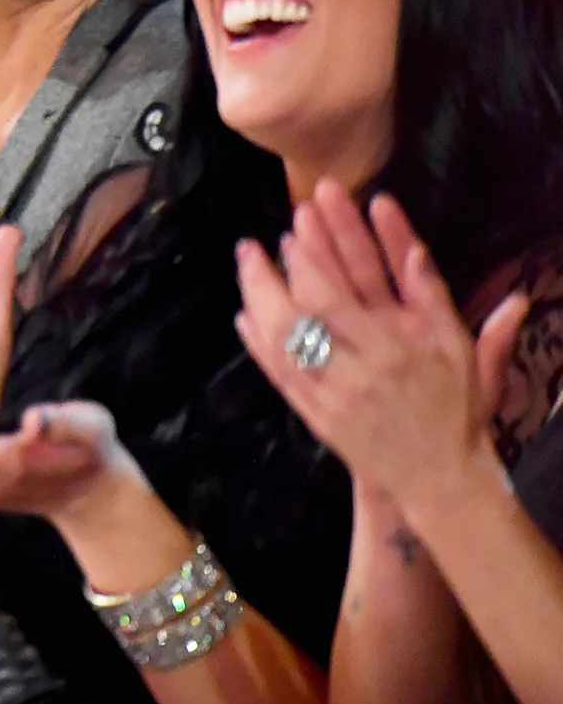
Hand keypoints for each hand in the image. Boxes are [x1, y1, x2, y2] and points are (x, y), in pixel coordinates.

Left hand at [236, 180, 521, 514]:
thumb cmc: (454, 406)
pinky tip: (245, 316)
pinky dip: (257, 343)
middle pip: (295, 318)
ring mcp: (327, 397)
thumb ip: (432, 295)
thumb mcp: (457, 348)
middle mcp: (352, 373)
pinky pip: (277, 375)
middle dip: (268, 276)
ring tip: (245, 267)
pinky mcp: (313, 416)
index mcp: (390, 350)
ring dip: (255, 301)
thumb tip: (415, 249)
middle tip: (250, 243)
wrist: (438, 476)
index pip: (333, 299)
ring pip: (279, 344)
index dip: (308, 261)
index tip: (293, 228)